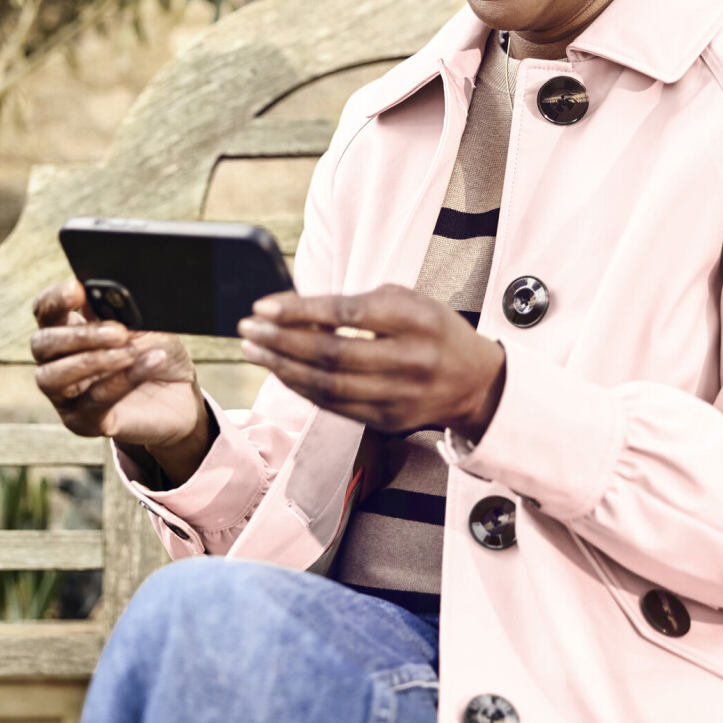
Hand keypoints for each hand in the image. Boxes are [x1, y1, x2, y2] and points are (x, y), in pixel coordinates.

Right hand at [30, 278, 211, 483]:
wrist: (182, 395)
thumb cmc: (157, 352)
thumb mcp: (147, 325)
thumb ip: (123, 312)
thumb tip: (108, 296)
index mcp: (70, 330)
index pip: (45, 311)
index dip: (54, 299)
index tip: (77, 289)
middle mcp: (58, 363)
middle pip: (42, 344)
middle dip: (78, 335)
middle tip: (118, 331)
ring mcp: (66, 396)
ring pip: (54, 376)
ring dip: (93, 360)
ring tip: (130, 351)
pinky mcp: (85, 422)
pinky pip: (94, 400)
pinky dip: (122, 379)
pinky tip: (149, 362)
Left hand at [237, 284, 505, 441]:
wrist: (474, 381)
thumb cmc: (432, 329)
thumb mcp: (407, 300)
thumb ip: (356, 304)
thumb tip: (292, 311)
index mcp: (417, 319)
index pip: (348, 314)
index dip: (301, 311)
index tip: (264, 306)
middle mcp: (410, 360)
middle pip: (332, 354)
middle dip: (281, 341)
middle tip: (248, 329)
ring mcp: (399, 397)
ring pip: (327, 385)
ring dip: (282, 367)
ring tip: (254, 349)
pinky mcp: (388, 422)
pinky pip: (333, 406)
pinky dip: (302, 388)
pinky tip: (280, 371)